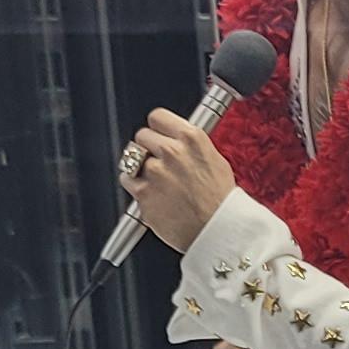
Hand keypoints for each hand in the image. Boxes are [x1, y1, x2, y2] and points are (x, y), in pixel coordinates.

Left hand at [121, 107, 234, 254]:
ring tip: (156, 180)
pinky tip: (151, 193)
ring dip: (139, 166)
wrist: (218, 232)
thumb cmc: (221, 202)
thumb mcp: (215, 162)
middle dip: (148, 148)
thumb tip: (176, 140)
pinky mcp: (142, 192)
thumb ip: (190, 147)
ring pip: (131, 157)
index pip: (158, 117)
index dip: (158, 128)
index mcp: (192, 139)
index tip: (158, 134)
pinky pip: (126, 179)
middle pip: (142, 135)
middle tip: (160, 163)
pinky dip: (135, 185)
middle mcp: (172, 151)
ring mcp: (155, 171)